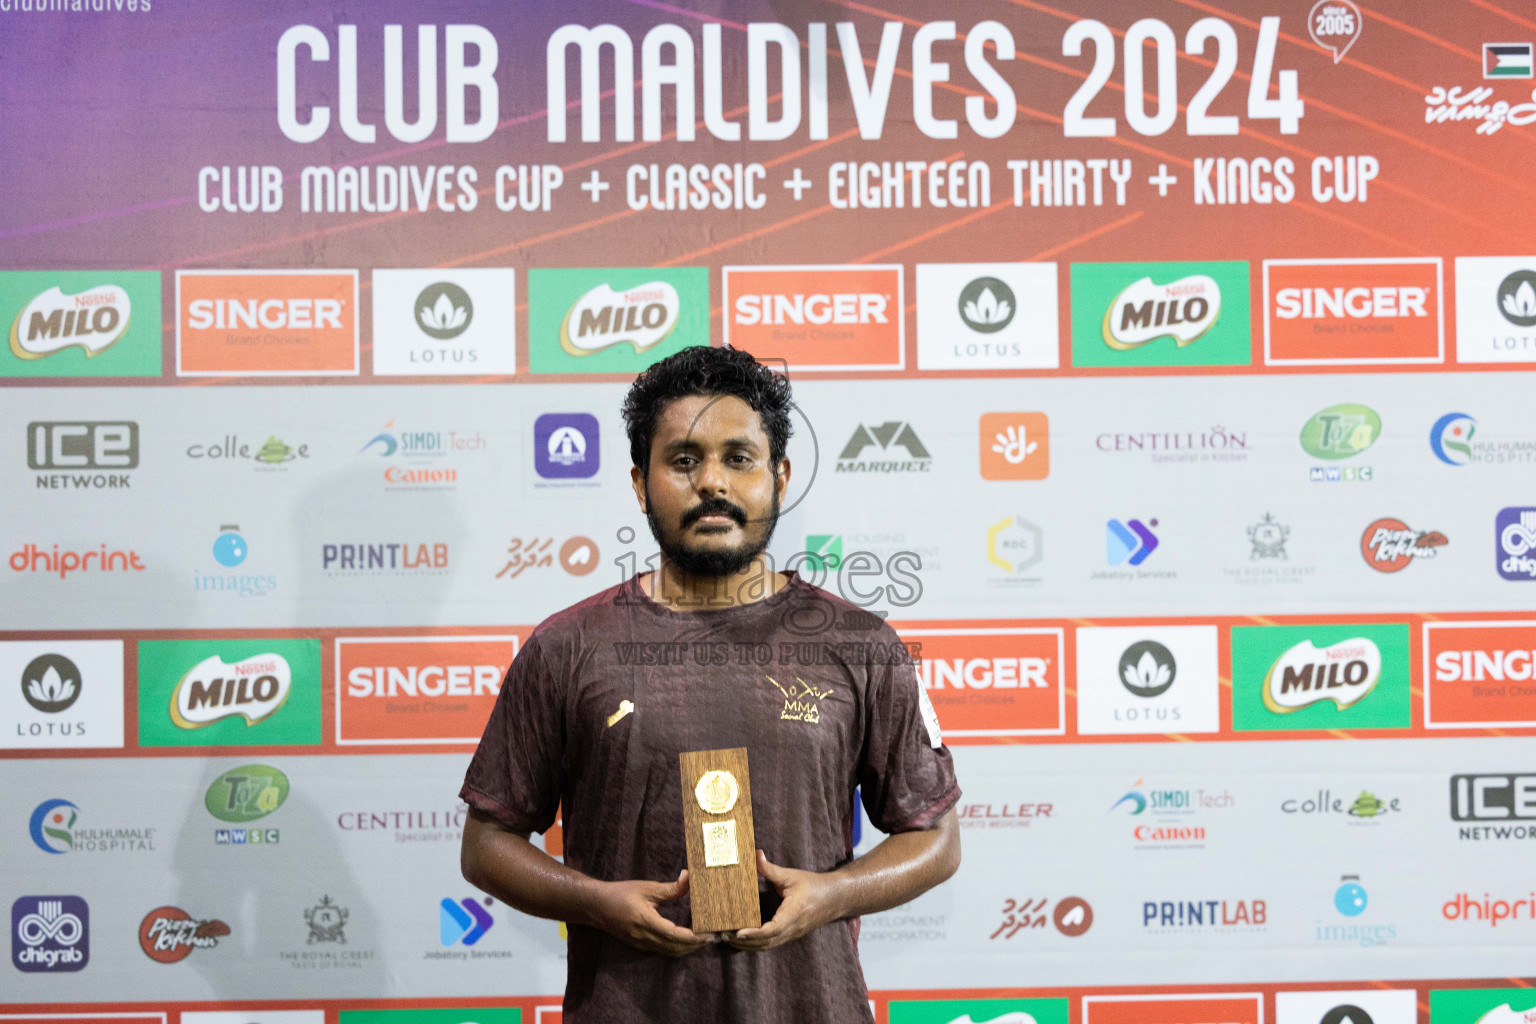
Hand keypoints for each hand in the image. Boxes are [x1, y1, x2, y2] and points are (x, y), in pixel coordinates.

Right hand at [590, 870, 709, 956]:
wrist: (596, 906)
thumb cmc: (620, 893)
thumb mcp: (646, 887)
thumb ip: (670, 888)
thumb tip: (688, 877)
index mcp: (646, 921)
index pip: (675, 935)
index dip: (694, 937)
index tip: (710, 934)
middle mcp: (644, 937)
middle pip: (675, 948)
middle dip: (695, 945)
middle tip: (713, 937)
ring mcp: (641, 944)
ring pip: (670, 952)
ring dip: (687, 948)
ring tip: (703, 939)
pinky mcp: (639, 945)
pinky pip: (662, 950)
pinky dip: (676, 948)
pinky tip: (685, 940)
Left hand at [728, 850, 843, 950]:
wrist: (835, 898)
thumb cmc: (813, 885)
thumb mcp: (791, 875)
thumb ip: (771, 869)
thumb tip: (755, 855)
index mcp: (793, 913)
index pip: (771, 929)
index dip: (754, 933)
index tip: (738, 932)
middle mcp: (792, 928)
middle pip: (766, 942)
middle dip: (744, 942)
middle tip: (723, 935)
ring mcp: (792, 934)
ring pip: (768, 946)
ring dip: (748, 945)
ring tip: (728, 939)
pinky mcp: (791, 934)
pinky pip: (772, 944)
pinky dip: (756, 944)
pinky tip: (744, 939)